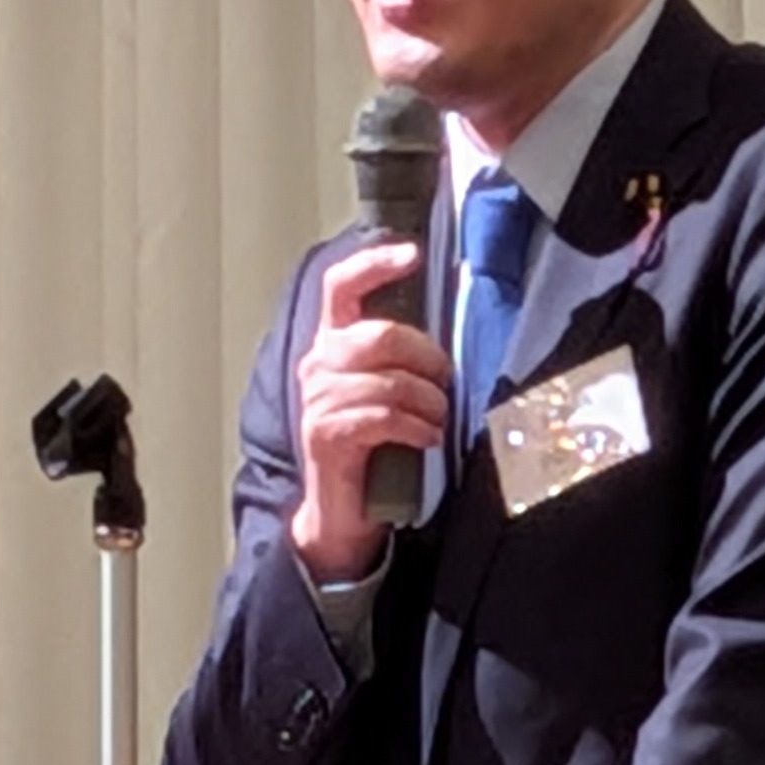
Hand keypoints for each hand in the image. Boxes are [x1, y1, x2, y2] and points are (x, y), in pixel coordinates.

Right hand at [290, 240, 450, 581]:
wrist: (343, 511)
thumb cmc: (372, 445)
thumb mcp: (386, 391)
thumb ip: (400, 357)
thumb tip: (446, 336)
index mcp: (331, 344)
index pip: (340, 286)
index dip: (373, 263)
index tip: (411, 253)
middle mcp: (318, 365)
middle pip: (381, 335)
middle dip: (428, 359)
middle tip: (445, 383)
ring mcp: (318, 400)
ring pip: (391, 381)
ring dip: (429, 403)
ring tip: (437, 421)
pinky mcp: (327, 435)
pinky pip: (384, 417)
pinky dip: (416, 428)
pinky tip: (426, 439)